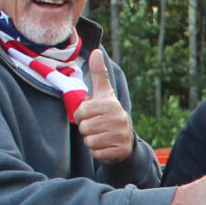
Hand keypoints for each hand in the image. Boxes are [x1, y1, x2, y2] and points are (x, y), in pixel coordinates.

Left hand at [73, 48, 135, 163]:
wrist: (125, 140)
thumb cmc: (109, 114)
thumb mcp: (104, 94)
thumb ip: (99, 74)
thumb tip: (96, 51)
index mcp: (112, 105)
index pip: (82, 111)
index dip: (80, 115)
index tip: (89, 116)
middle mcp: (119, 120)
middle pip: (85, 128)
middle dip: (86, 129)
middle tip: (96, 127)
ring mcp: (121, 136)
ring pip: (90, 141)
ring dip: (91, 141)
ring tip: (100, 136)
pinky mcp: (120, 151)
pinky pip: (97, 153)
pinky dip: (97, 152)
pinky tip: (105, 146)